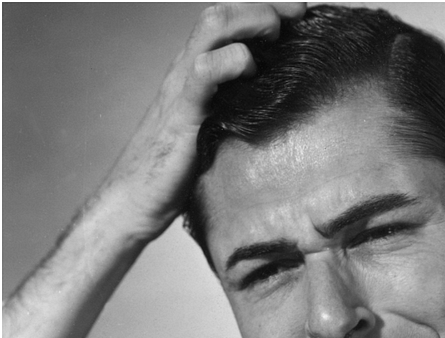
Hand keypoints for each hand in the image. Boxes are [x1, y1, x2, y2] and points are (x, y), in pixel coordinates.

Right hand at [2, 4, 306, 337]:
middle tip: (297, 16)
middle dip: (264, 7)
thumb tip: (278, 108)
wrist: (134, 201)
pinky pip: (203, 73)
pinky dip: (229, 61)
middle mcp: (187, 72)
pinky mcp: (181, 114)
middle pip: (222, 14)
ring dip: (250, 21)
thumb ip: (235, 110)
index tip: (300, 14)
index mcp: (196, 74)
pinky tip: (249, 68)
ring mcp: (182, 89)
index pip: (227, 24)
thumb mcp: (213, 131)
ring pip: (212, 28)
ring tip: (277, 35)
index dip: (264, 11)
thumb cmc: (176, 170)